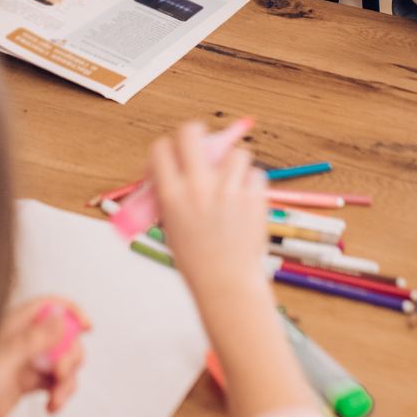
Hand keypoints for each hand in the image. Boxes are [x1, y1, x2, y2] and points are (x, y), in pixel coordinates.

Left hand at [0, 296, 89, 416]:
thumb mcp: (7, 358)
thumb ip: (35, 337)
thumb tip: (62, 318)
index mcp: (16, 324)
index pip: (50, 305)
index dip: (71, 311)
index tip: (87, 328)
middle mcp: (25, 338)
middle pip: (65, 336)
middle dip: (71, 357)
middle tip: (60, 375)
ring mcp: (30, 359)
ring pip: (65, 361)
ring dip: (67, 382)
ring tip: (56, 400)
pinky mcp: (31, 380)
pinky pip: (58, 381)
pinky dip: (60, 394)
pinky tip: (52, 407)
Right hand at [149, 123, 271, 299]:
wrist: (226, 284)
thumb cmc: (197, 259)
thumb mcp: (170, 226)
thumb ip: (171, 195)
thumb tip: (174, 166)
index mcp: (172, 196)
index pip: (161, 148)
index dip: (166, 148)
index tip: (173, 156)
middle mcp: (198, 188)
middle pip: (192, 132)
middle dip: (197, 133)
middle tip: (203, 145)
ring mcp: (227, 191)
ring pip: (235, 151)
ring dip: (233, 162)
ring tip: (231, 180)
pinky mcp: (252, 198)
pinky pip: (256, 173)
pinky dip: (251, 182)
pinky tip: (245, 197)